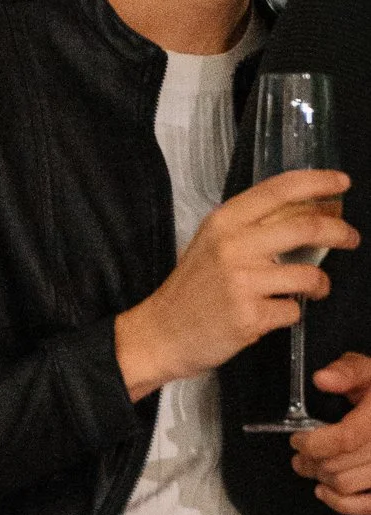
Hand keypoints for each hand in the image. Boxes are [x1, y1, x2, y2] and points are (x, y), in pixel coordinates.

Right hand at [115, 169, 356, 401]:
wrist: (163, 332)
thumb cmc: (193, 287)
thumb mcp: (215, 243)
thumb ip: (254, 227)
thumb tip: (308, 212)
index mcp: (224, 221)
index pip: (278, 190)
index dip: (316, 182)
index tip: (342, 183)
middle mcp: (233, 245)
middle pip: (305, 227)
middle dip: (339, 231)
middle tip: (350, 237)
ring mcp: (242, 282)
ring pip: (309, 274)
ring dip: (320, 284)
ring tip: (313, 288)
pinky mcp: (250, 317)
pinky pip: (294, 311)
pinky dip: (291, 314)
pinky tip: (274, 313)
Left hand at [291, 353, 370, 513]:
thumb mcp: (367, 370)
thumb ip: (345, 372)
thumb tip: (321, 379)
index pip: (345, 439)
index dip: (314, 442)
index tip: (296, 439)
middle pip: (340, 465)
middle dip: (311, 461)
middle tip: (298, 455)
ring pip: (348, 486)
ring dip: (321, 478)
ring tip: (309, 466)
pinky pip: (367, 506)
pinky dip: (342, 503)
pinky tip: (324, 490)